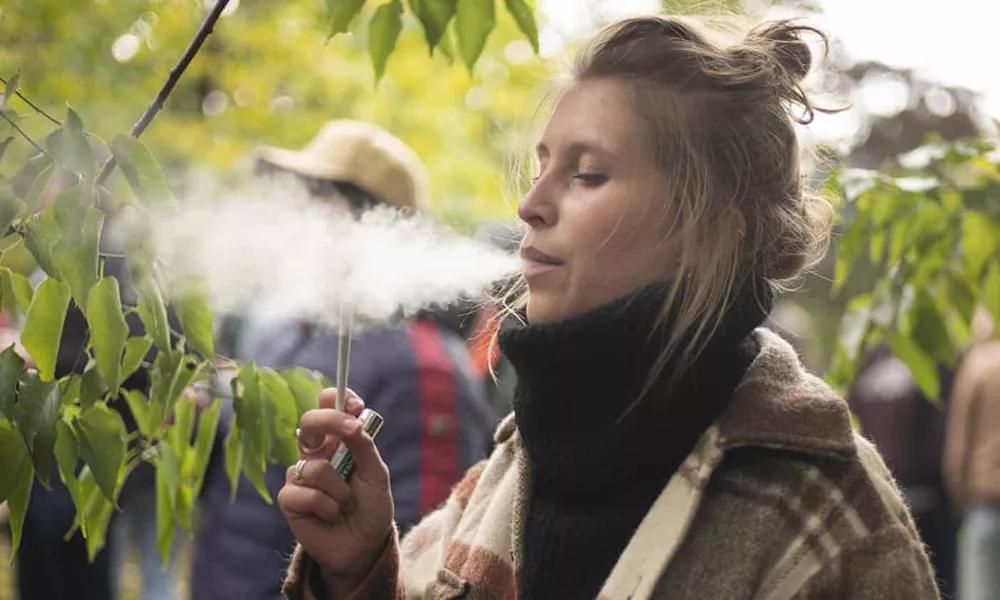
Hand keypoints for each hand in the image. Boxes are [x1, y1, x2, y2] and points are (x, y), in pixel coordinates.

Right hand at [277, 388, 393, 591]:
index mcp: (338, 441)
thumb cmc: (371, 507)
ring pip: (316, 467)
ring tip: (347, 505)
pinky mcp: (289, 499)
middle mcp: (316, 453)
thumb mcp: (376, 475)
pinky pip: (306, 493)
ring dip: (340, 490)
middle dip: (329, 422)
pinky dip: (328, 507)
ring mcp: (300, 474)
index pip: (329, 408)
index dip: (338, 399)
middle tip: (352, 431)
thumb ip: (364, 446)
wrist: (364, 546)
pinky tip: (331, 517)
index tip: (355, 405)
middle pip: (309, 422)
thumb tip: (354, 420)